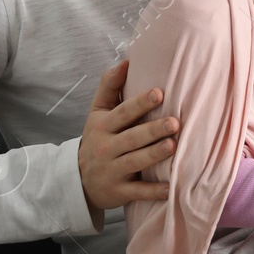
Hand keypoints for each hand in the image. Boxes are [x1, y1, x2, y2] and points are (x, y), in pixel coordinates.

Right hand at [77, 61, 177, 214]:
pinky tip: (171, 187)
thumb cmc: (98, 138)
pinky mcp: (119, 192)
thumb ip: (109, 87)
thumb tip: (126, 61)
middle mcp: (106, 148)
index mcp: (103, 126)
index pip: (122, 113)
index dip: (140, 103)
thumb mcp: (97, 113)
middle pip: (132, 138)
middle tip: (174, 122)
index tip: (159, 92)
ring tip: (173, 145)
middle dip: (152, 130)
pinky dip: (153, 191)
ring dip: (154, 154)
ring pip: (135, 162)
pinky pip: (138, 191)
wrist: (79, 179)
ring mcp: (112, 171)